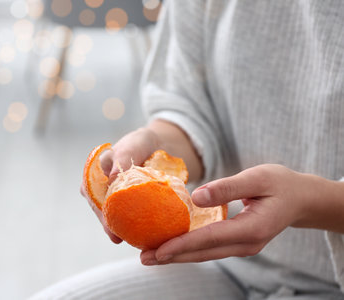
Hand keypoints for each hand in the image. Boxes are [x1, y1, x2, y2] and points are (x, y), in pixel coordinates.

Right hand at [81, 127, 161, 243]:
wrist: (158, 146)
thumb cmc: (140, 144)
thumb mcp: (132, 146)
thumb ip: (123, 158)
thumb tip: (114, 177)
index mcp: (94, 172)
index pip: (91, 193)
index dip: (98, 209)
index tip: (107, 221)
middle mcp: (100, 186)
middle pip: (100, 207)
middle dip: (108, 223)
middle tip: (116, 237)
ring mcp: (113, 195)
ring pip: (112, 214)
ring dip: (118, 227)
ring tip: (126, 240)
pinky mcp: (126, 202)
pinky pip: (126, 214)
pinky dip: (130, 223)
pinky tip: (138, 234)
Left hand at [141, 164, 343, 264]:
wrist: (301, 199)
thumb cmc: (280, 184)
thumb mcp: (257, 178)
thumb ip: (227, 188)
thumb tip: (195, 198)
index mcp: (251, 229)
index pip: (209, 239)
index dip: (182, 245)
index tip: (158, 251)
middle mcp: (246, 244)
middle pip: (203, 253)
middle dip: (172, 256)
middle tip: (144, 258)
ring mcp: (243, 247)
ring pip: (205, 254)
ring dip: (178, 255)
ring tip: (151, 256)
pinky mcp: (238, 242)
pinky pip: (209, 248)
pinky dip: (189, 248)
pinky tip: (172, 247)